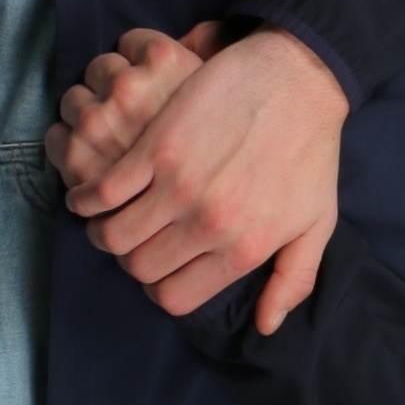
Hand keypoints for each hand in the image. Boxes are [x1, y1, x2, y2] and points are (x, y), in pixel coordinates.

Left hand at [43, 23, 222, 192]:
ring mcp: (100, 122)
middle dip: (110, 92)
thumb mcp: (220, 90)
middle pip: (97, 70)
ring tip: (116, 143)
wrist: (212, 215)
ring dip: (87, 119)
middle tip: (133, 122)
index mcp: (165, 60)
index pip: (128, 42)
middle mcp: (129, 88)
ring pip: (72, 101)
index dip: (138, 65)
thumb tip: (205, 29)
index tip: (151, 90)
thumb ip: (210, 47)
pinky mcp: (77, 157)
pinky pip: (56, 136)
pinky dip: (67, 145)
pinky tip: (96, 160)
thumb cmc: (217, 151)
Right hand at [68, 25, 350, 333]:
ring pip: (114, 236)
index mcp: (244, 249)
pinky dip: (87, 197)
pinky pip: (102, 190)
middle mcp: (209, 224)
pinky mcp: (157, 146)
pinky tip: (91, 192)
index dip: (161, 287)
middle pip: (139, 269)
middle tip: (134, 238)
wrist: (299, 79)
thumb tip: (266, 325)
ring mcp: (180, 185)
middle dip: (131, 260)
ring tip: (108, 217)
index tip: (160, 266)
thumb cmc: (310, 152)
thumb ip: (293, 280)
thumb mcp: (317, 223)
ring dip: (103, 231)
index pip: (175, 299)